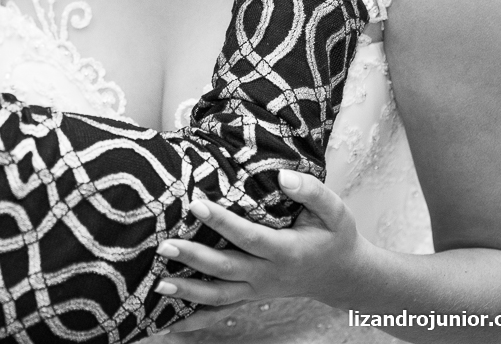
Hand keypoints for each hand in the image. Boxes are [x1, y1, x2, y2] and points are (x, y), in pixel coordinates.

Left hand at [153, 170, 368, 333]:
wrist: (343, 276)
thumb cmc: (336, 238)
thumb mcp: (335, 212)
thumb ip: (311, 191)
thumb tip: (283, 176)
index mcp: (286, 252)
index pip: (248, 237)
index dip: (222, 222)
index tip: (196, 204)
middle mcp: (268, 275)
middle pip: (226, 268)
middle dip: (193, 258)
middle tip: (164, 246)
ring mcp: (257, 290)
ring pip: (219, 295)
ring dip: (187, 292)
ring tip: (157, 283)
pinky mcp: (250, 297)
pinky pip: (221, 311)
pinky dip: (196, 319)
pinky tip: (169, 323)